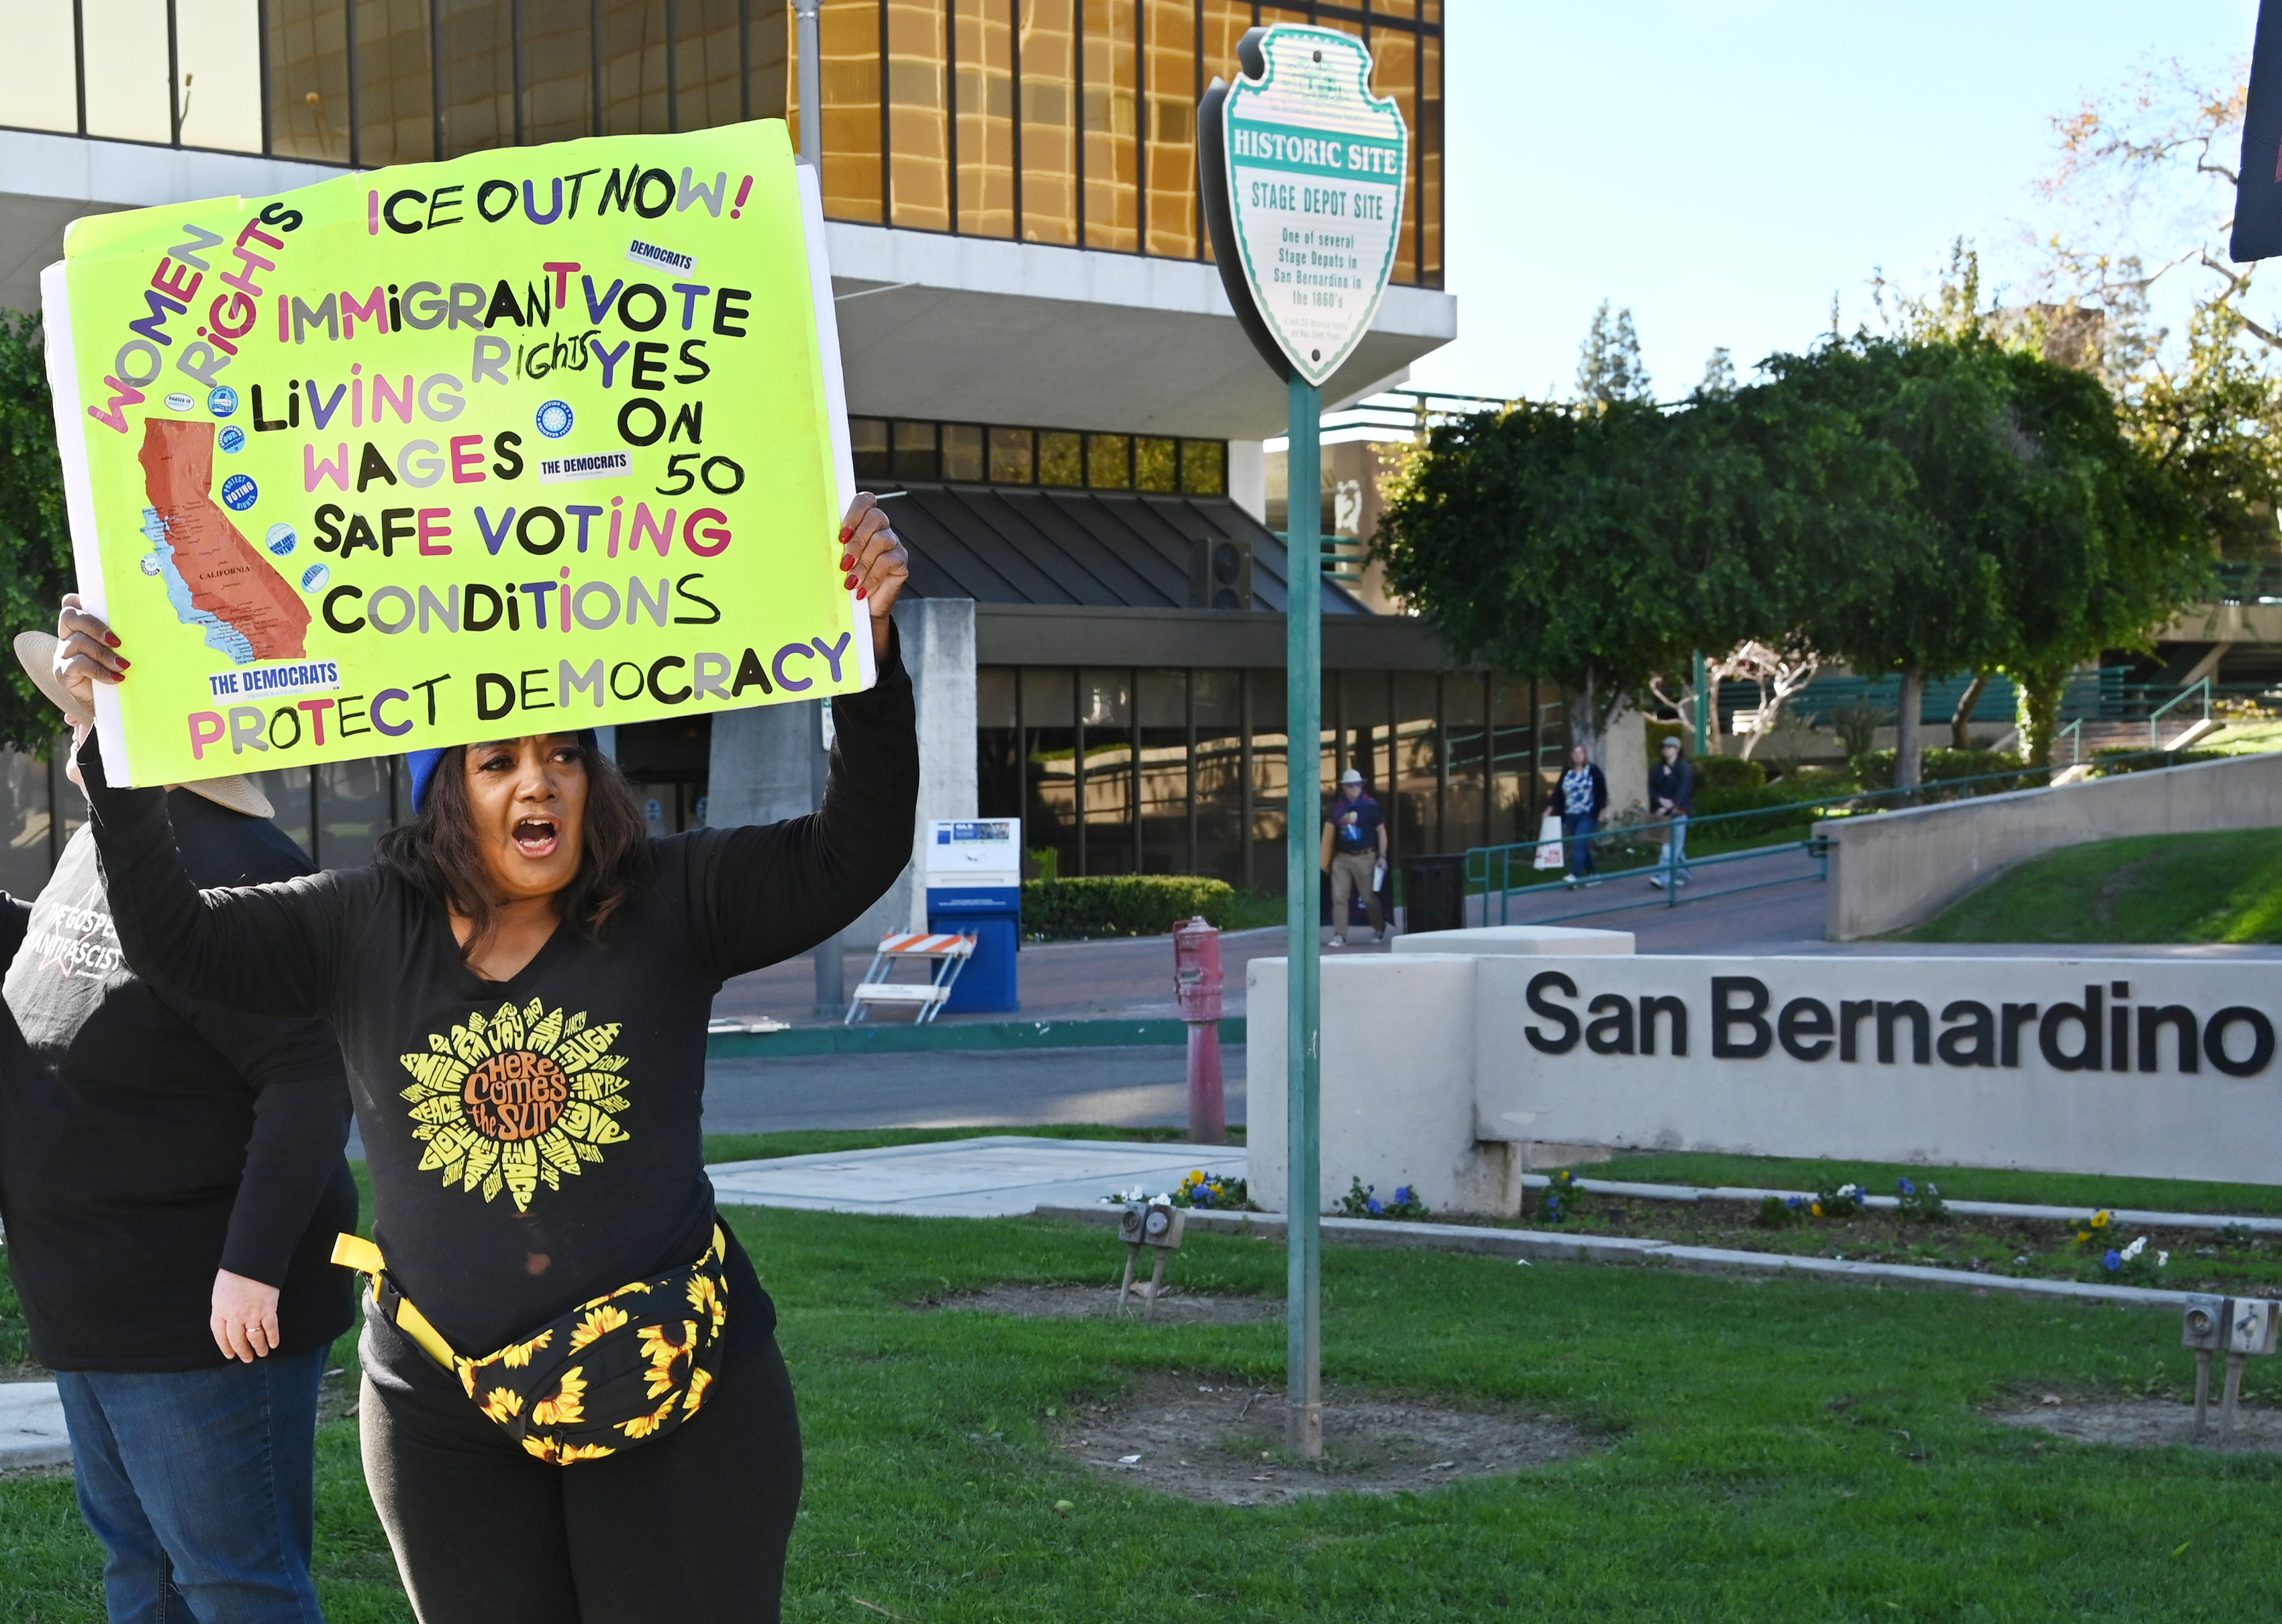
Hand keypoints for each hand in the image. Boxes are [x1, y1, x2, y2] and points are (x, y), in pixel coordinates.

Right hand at [55, 594, 124, 716]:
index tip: (103, 605)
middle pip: (71, 616)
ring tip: (124, 666)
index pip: (72, 604)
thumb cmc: (123, 671)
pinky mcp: (63, 672)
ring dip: (103, 654)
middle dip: (95, 626)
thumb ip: (130, 634)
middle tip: (118, 642)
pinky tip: (116, 678)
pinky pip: (76, 665)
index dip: (79, 600)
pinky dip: (98, 671)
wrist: (111, 704)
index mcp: (81, 625)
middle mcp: (69, 636)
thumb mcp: (128, 650)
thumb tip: (155, 617)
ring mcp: (64, 653)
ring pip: (78, 642)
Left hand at [211, 1269, 281, 1361]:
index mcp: (220, 1310)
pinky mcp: (267, 1310)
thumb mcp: (221, 1291)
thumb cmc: (235, 1272)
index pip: (220, 1335)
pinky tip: (274, 1344)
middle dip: (242, 1351)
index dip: (225, 1347)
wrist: (252, 1261)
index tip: (230, 1355)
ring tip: (261, 1354)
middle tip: (247, 1358)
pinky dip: (272, 1338)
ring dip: (258, 1347)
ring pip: (254, 1338)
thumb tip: (229, 1319)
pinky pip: (270, 1328)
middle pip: (237, 1340)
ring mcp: (251, 1314)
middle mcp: (234, 1316)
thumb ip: (224, 1307)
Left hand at [839, 494, 910, 659]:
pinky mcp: (900, 561)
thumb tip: (815, 534)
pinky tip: (862, 590)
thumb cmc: (845, 579)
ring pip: (881, 541)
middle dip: (857, 541)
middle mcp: (881, 528)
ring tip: (850, 582)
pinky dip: (872, 577)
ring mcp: (893, 543)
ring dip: (862, 564)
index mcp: (863, 521)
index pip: (865, 501)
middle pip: (875, 517)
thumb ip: (834, 544)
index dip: (854, 514)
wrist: (861, 608)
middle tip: (844, 563)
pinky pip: (888, 562)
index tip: (842, 537)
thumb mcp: (835, 558)